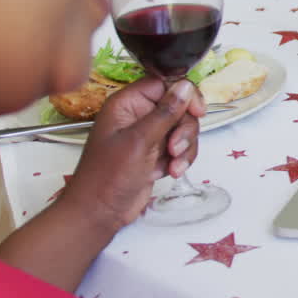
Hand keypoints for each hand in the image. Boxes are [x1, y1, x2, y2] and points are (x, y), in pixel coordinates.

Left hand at [62, 78, 203, 232]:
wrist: (100, 213)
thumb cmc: (108, 176)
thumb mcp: (140, 141)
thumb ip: (165, 113)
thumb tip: (186, 86)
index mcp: (127, 104)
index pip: (165, 84)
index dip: (184, 96)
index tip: (197, 112)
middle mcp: (139, 115)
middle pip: (179, 108)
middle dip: (184, 130)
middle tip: (175, 149)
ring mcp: (149, 135)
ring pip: (184, 129)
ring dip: (185, 148)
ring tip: (174, 165)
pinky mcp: (157, 153)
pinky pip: (182, 148)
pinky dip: (181, 160)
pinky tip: (171, 172)